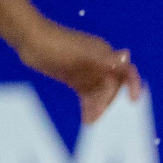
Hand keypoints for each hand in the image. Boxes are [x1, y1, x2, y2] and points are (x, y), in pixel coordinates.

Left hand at [16, 18, 142, 122]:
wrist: (29, 41)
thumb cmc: (58, 45)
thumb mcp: (82, 53)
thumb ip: (104, 58)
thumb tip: (127, 55)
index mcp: (106, 55)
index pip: (126, 71)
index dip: (133, 86)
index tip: (133, 101)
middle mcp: (101, 64)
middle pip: (114, 87)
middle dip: (111, 102)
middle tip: (105, 118)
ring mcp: (88, 72)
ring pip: (100, 93)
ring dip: (100, 107)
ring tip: (94, 121)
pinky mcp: (76, 78)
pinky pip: (87, 95)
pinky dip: (88, 106)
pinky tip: (87, 118)